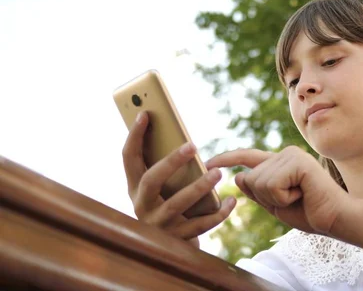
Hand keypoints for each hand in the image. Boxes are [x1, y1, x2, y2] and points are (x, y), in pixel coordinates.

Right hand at [122, 111, 235, 246]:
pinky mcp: (178, 240)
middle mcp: (142, 206)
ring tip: (218, 173)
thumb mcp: (162, 188)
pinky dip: (218, 213)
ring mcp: (159, 225)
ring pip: (178, 204)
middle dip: (171, 161)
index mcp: (135, 188)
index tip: (145, 113)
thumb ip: (167, 168)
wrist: (170, 250)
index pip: (128, 158)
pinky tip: (232, 200)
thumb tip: (186, 141)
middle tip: (194, 145)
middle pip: (152, 180)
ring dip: (199, 186)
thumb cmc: (170, 206)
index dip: (134, 136)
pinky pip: (200, 225)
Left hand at [205, 146, 349, 234]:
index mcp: (280, 162)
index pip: (247, 157)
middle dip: (266, 198)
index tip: (208, 162)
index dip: (227, 158)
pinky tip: (302, 194)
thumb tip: (238, 176)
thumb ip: (258, 191)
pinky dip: (283, 198)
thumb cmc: (310, 213)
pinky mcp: (298, 161)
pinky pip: (272, 185)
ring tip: (299, 197)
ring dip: (276, 199)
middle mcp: (284, 154)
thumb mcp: (275, 204)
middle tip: (293, 200)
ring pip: (259, 183)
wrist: (335, 219)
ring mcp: (291, 155)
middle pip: (250, 179)